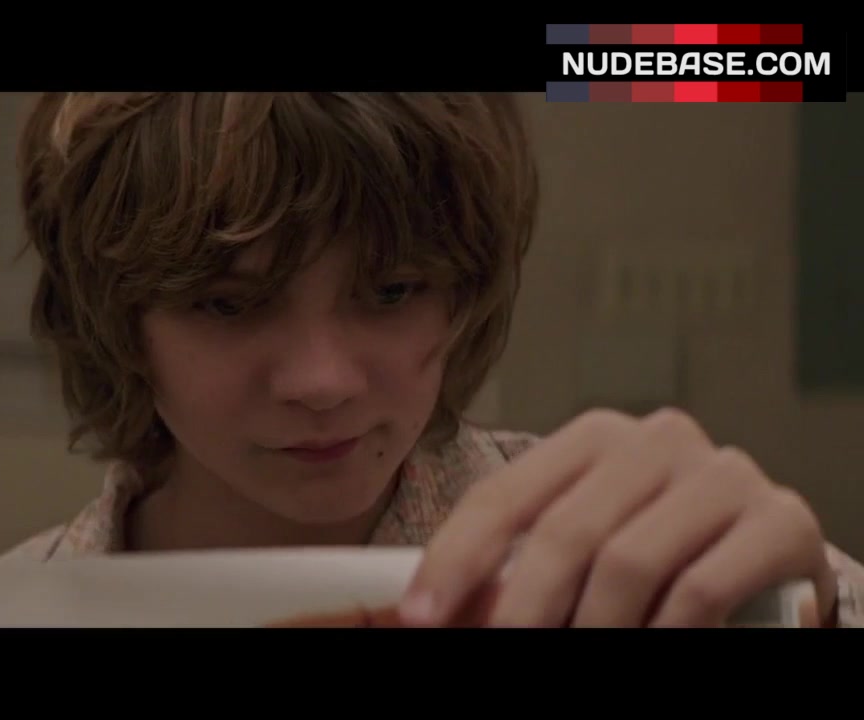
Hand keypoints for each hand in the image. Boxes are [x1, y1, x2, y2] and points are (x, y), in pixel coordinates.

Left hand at [400, 408, 836, 626]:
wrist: (765, 561)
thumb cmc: (657, 553)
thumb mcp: (584, 545)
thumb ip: (520, 562)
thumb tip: (431, 611)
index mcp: (593, 437)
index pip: (503, 497)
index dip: (454, 560)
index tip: (421, 617)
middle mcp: (657, 439)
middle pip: (563, 533)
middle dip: (522, 608)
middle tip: (503, 649)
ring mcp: (722, 474)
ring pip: (627, 563)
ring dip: (593, 628)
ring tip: (576, 657)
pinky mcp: (779, 520)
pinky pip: (699, 588)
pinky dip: (660, 634)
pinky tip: (645, 649)